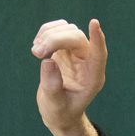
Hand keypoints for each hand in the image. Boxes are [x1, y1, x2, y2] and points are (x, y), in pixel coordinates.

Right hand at [31, 18, 106, 135]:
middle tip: (37, 53)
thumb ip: (52, 86)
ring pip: (67, 29)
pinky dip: (45, 33)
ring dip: (48, 35)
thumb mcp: (54, 105)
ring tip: (35, 52)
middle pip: (76, 37)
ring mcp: (77, 53)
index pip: (99, 55)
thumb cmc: (60, 112)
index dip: (97, 39)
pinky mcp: (65, 48)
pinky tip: (37, 47)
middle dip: (55, 40)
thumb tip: (48, 61)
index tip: (94, 23)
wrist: (57, 112)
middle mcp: (88, 62)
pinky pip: (57, 29)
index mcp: (93, 78)